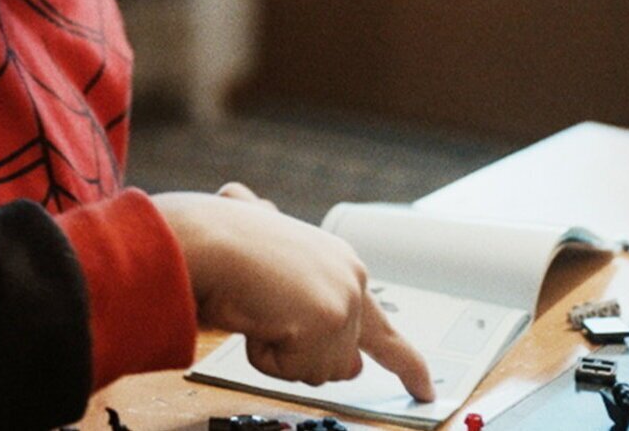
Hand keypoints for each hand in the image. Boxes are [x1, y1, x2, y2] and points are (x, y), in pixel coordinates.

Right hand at [153, 192, 434, 402]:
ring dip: (277, 352)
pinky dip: (266, 356)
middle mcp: (350, 277)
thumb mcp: (270, 277)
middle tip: (269, 321)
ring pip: (318, 371)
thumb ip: (308, 310)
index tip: (426, 387)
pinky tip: (253, 318)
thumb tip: (347, 364)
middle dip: (300, 356)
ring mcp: (343, 299)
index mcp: (338, 262)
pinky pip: (296, 371)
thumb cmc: (221, 246)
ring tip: (253, 308)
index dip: (407, 362)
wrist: (202, 240)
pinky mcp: (330, 320)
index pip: (381, 325)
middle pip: (339, 360)